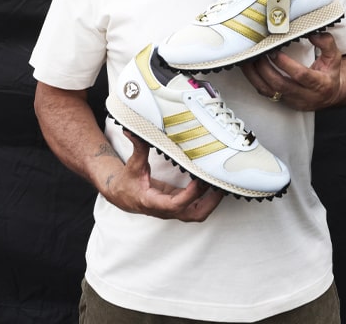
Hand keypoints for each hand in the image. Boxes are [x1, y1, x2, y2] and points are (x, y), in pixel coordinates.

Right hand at [101, 131, 223, 221]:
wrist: (123, 196)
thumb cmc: (128, 183)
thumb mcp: (133, 165)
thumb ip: (138, 147)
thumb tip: (133, 130)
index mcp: (152, 202)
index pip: (174, 205)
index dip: (189, 194)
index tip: (199, 180)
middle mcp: (165, 210)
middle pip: (193, 214)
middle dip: (209, 202)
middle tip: (220, 185)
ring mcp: (174, 209)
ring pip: (198, 213)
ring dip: (212, 202)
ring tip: (222, 184)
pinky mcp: (179, 204)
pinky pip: (197, 206)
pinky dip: (208, 198)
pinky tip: (214, 185)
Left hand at [241, 32, 342, 111]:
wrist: (330, 95)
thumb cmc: (330, 74)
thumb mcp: (334, 57)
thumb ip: (326, 43)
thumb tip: (313, 33)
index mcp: (320, 84)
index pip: (301, 75)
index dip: (286, 64)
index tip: (274, 52)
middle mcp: (305, 95)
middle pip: (280, 85)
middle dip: (265, 69)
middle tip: (258, 54)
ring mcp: (292, 100)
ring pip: (269, 91)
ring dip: (255, 75)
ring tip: (248, 60)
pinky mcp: (282, 102)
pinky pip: (265, 93)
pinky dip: (255, 80)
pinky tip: (249, 69)